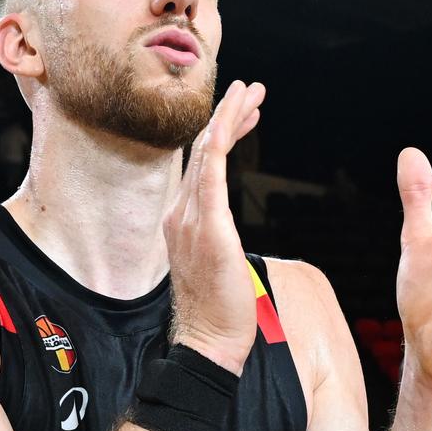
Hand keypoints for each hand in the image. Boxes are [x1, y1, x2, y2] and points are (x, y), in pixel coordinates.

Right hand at [162, 80, 264, 373]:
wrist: (209, 341)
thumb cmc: (219, 310)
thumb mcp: (216, 264)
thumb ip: (217, 238)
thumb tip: (224, 230)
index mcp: (182, 220)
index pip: (203, 165)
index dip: (223, 133)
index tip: (245, 112)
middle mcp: (181, 214)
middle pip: (203, 151)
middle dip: (228, 115)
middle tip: (251, 89)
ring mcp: (190, 220)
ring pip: (208, 153)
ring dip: (229, 118)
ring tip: (251, 92)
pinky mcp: (208, 229)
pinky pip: (210, 175)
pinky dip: (220, 143)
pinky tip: (232, 120)